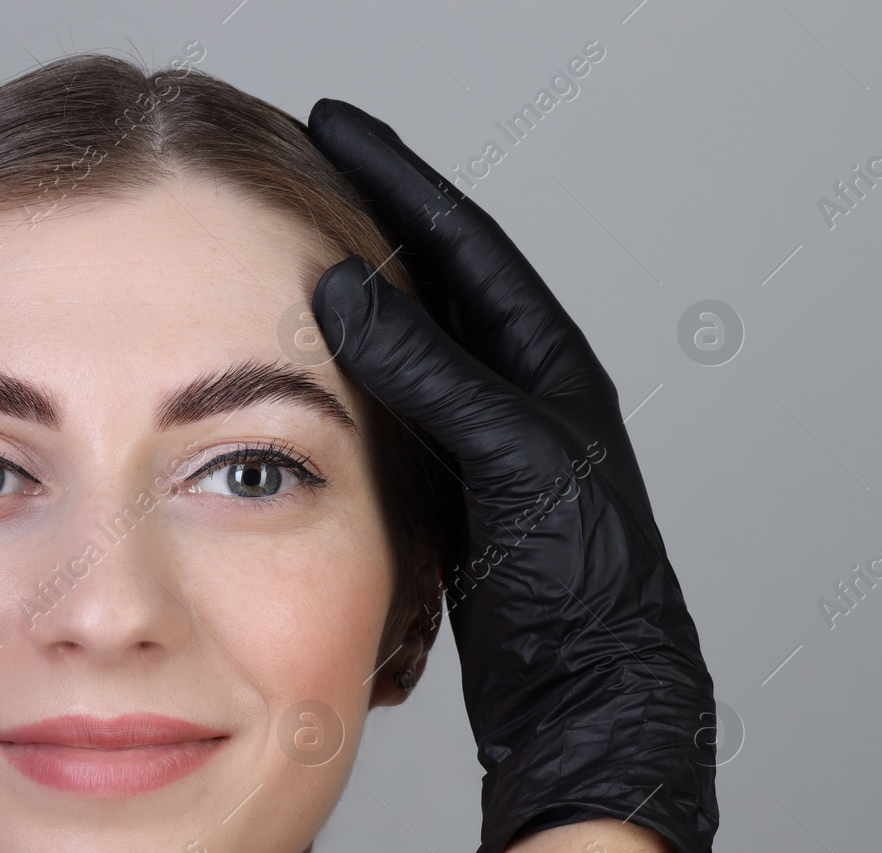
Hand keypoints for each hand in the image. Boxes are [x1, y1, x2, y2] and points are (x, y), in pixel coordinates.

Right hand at [307, 100, 716, 852]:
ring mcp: (486, 445)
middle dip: (372, 223)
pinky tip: (305, 372)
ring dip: (356, 302)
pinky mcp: (455, 494)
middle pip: (436, 283)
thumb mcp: (512, 460)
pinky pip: (393, 411)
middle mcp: (521, 396)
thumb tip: (347, 289)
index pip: (464, 245)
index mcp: (551, 369)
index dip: (398, 178)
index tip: (335, 125)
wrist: (591, 698)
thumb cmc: (583, 587)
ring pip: (409, 349)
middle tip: (302, 172)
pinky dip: (346, 380)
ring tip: (290, 254)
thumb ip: (432, 373)